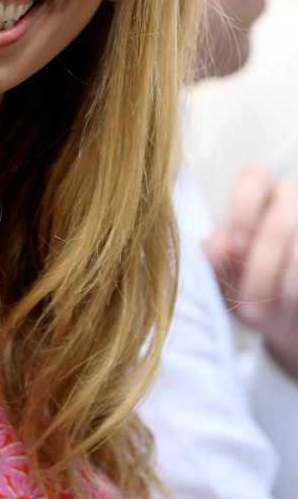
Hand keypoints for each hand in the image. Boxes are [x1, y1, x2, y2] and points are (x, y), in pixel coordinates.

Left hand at [203, 164, 297, 380]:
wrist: (289, 319)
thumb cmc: (251, 289)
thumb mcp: (226, 278)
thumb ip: (214, 261)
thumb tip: (210, 252)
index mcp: (260, 194)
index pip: (253, 180)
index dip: (243, 210)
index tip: (235, 245)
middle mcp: (294, 198)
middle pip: (278, 225)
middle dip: (261, 272)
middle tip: (250, 310)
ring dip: (285, 290)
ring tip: (271, 317)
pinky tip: (294, 310)